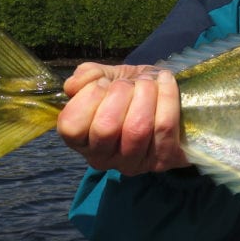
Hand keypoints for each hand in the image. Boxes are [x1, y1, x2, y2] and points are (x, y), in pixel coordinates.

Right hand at [56, 62, 188, 174]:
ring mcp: (133, 163)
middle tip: (129, 82)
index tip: (103, 82)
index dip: (89, 97)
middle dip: (121, 93)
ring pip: (137, 129)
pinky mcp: (163, 160)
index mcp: (80, 140)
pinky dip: (167, 96)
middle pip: (106, 128)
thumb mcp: (102, 78)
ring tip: (148, 81)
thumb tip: (74, 86)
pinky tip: (165, 81)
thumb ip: (86, 77)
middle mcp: (102, 159)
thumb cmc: (126, 91)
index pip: (72, 127)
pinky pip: (165, 127)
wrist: (161, 98)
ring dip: (145, 94)